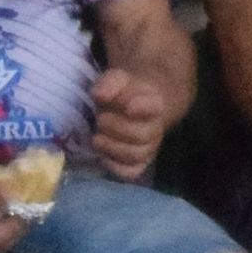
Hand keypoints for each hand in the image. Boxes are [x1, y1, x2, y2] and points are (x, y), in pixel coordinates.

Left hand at [82, 66, 168, 181]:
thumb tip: (99, 95)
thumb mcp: (116, 80)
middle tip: (100, 119)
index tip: (129, 107)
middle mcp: (155, 128)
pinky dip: (116, 167)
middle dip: (117, 128)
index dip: (142, 108)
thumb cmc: (123, 93)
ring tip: (96, 138)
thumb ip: (109, 83)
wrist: (130, 106)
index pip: (153, 107)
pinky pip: (131, 172)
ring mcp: (148, 148)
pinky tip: (102, 156)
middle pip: (142, 135)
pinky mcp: (137, 163)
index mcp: (153, 104)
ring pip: (137, 155)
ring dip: (113, 148)